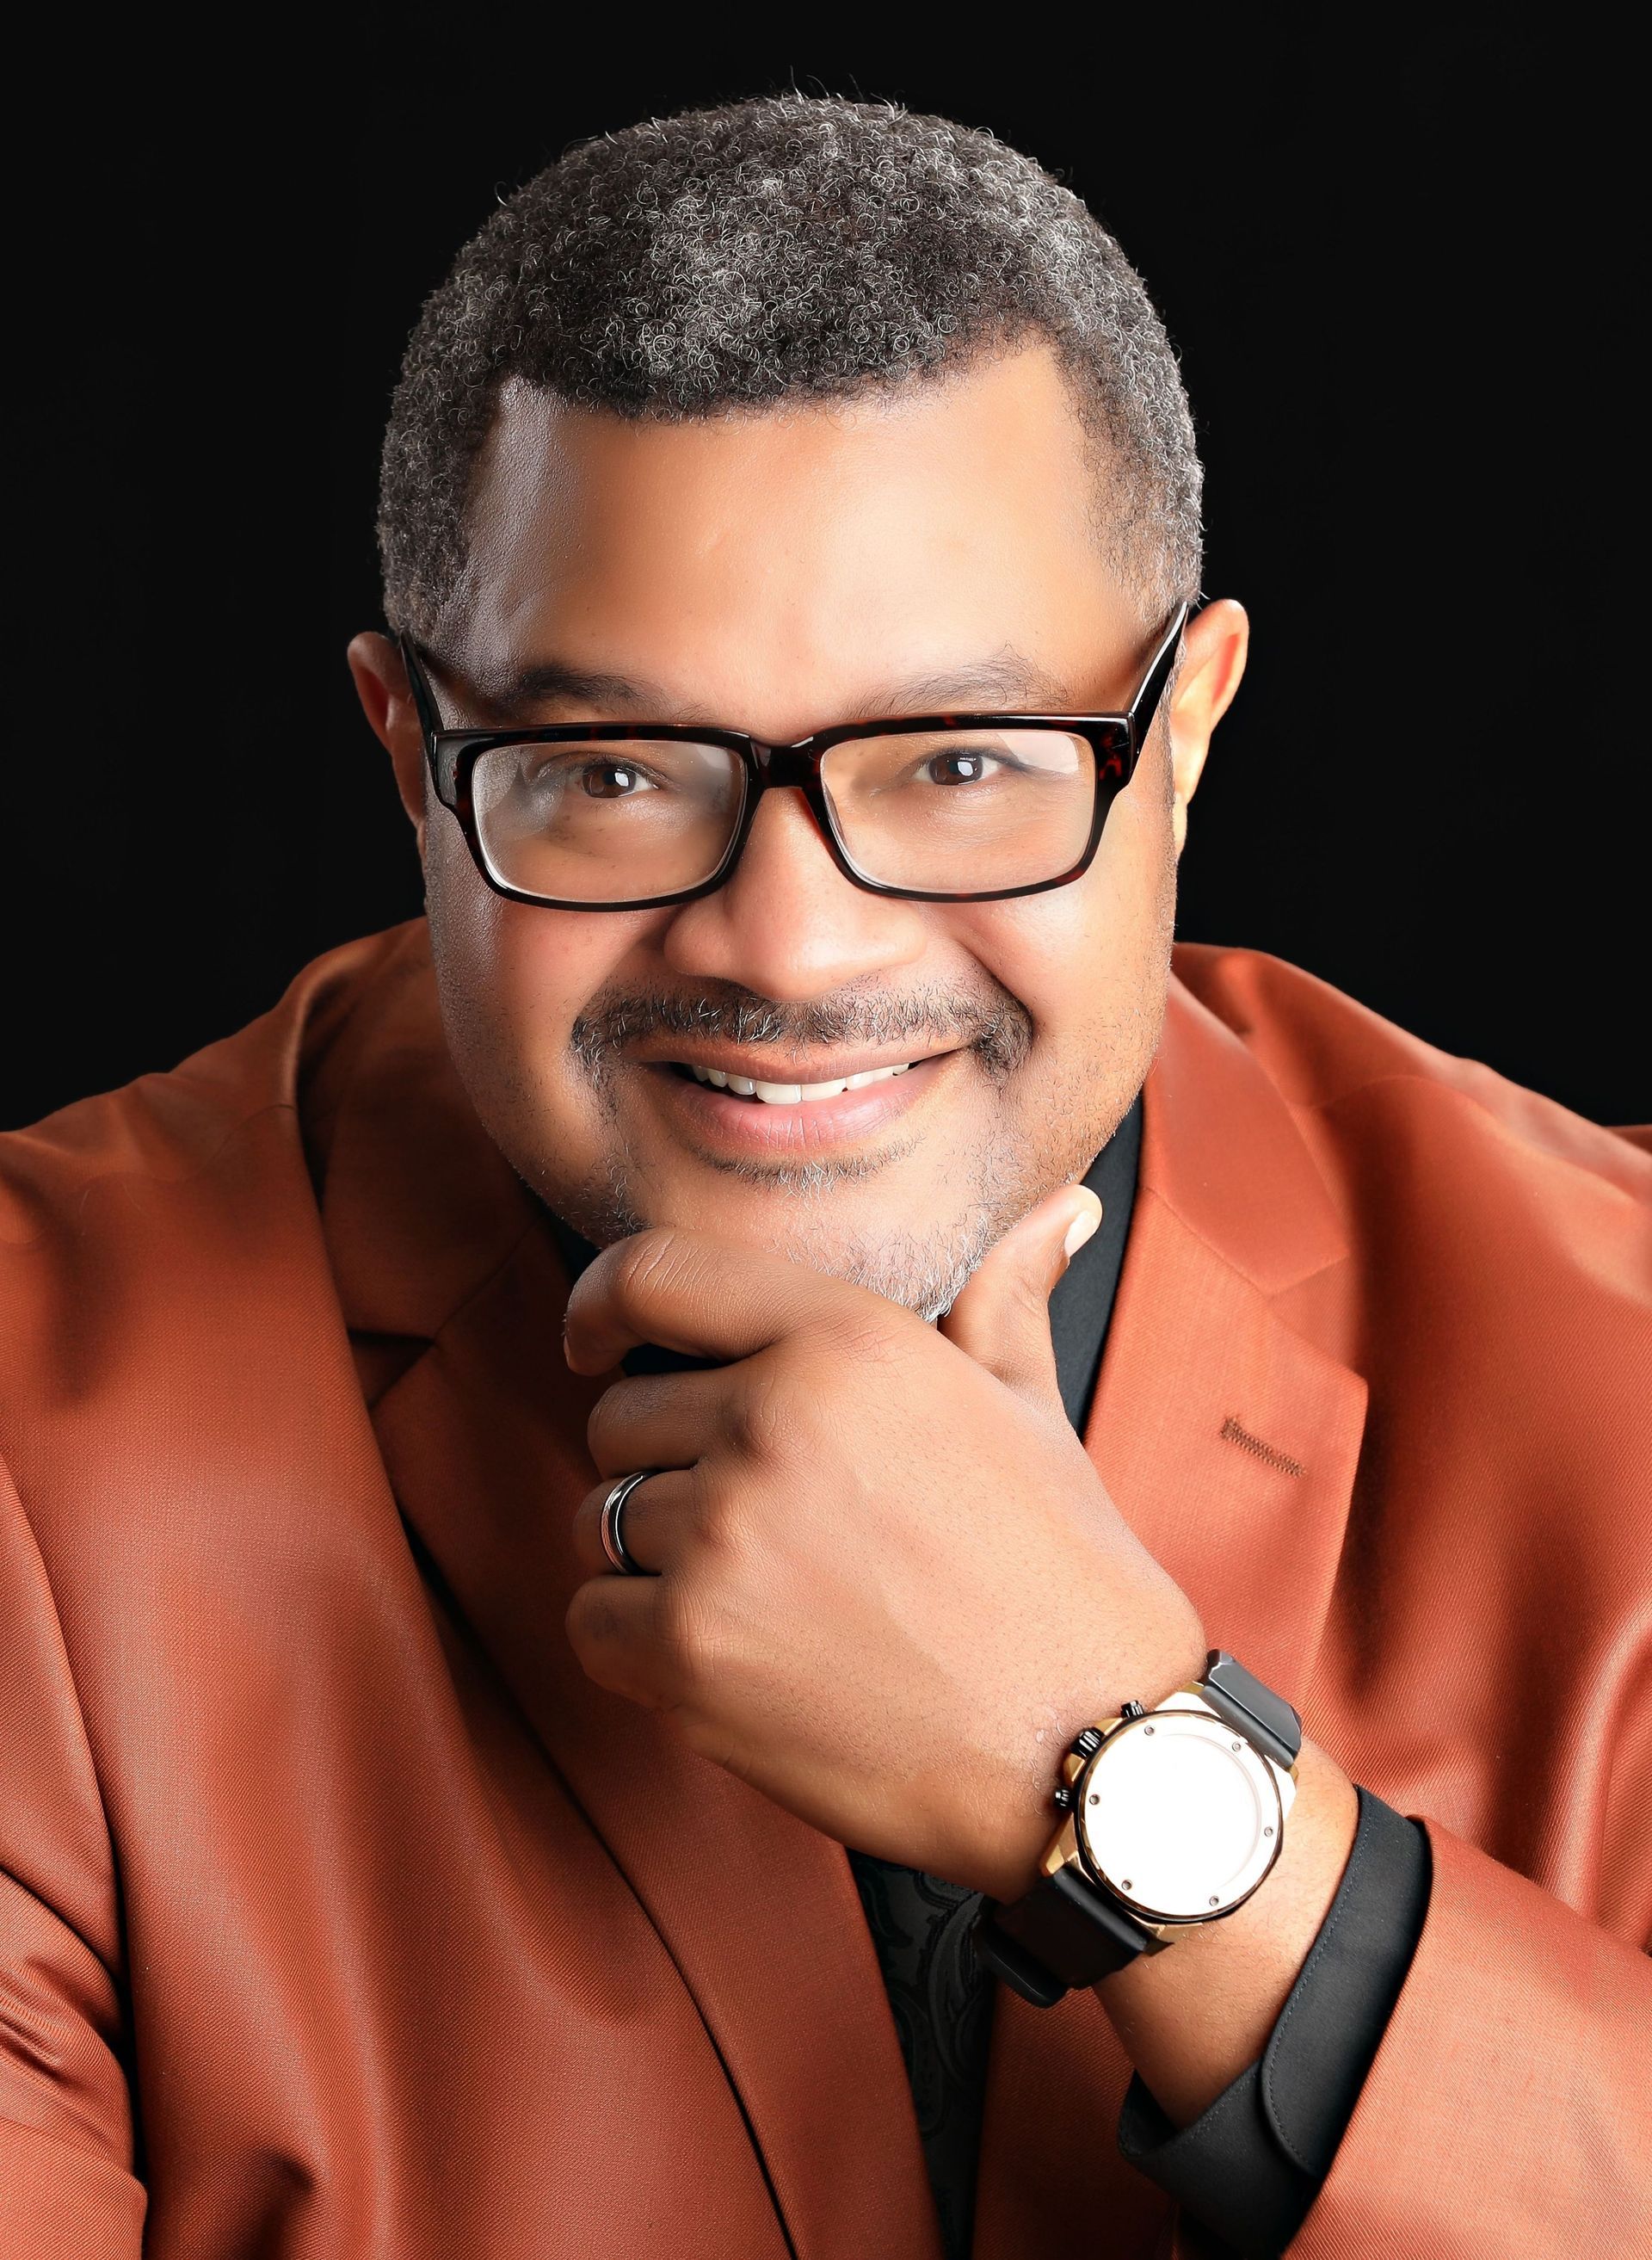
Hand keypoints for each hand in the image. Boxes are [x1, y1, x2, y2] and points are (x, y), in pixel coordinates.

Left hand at [562, 1186, 1206, 1899]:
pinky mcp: (690, 1652)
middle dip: (664, 1464)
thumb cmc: (1061, 1571)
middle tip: (762, 1522)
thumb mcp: (1029, 1409)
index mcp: (846, 1340)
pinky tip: (738, 1657)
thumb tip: (1060, 1204)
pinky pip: (592, 1621)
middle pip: (619, 1418)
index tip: (593, 1342)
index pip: (652, 1274)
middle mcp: (769, 1421)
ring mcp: (721, 1538)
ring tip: (764, 1594)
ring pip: (600, 1521)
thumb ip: (1003, 1295)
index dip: (600, 1304)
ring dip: (654, 1559)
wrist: (1087, 1744)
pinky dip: (639, 1645)